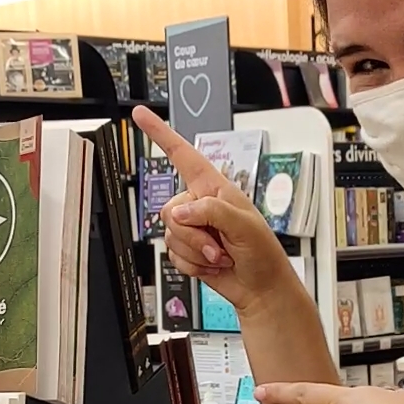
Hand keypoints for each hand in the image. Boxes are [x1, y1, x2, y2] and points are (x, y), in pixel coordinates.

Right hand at [133, 106, 292, 318]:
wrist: (260, 287)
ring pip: (170, 236)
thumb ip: (211, 211)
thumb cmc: (262, 252)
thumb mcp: (244, 225)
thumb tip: (180, 211)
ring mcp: (192, 229)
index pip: (183, 155)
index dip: (161, 134)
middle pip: (170, 210)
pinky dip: (193, 266)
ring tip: (220, 256)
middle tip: (219, 246)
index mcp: (214, 188)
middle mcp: (199, 204)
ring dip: (196, 253)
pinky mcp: (187, 250)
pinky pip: (172, 256)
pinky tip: (212, 265)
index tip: (140, 115)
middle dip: (193, 235)